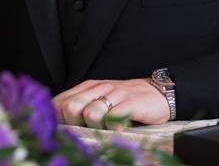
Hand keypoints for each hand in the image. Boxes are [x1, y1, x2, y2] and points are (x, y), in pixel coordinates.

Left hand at [53, 78, 170, 127]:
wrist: (158, 92)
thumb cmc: (126, 101)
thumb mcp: (100, 99)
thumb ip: (81, 107)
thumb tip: (60, 125)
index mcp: (87, 87)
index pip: (60, 101)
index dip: (59, 119)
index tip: (67, 130)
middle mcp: (98, 88)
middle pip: (71, 107)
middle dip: (76, 124)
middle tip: (89, 129)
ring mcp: (115, 94)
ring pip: (91, 114)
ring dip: (97, 127)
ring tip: (108, 128)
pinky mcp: (130, 102)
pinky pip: (113, 118)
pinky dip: (114, 127)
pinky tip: (120, 127)